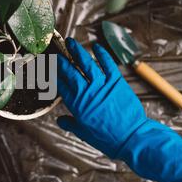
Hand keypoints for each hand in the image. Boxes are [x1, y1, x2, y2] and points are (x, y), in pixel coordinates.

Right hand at [57, 38, 181, 181]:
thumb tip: (61, 120)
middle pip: (70, 71)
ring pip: (87, 63)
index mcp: (76, 104)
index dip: (54, 74)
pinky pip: (108, 64)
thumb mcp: (84, 134)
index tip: (50, 67)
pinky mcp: (117, 82)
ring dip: (78, 51)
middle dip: (62, 60)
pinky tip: (96, 46)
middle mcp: (87, 92)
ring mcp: (102, 85)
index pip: (61, 85)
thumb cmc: (107, 138)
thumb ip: (70, 124)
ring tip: (71, 42)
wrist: (131, 138)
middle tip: (57, 52)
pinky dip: (102, 54)